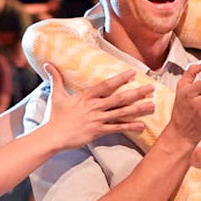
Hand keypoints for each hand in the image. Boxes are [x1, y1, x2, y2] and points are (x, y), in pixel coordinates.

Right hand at [40, 68, 154, 150]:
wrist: (53, 135)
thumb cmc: (55, 116)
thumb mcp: (56, 95)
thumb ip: (56, 79)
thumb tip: (48, 64)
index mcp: (86, 97)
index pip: (106, 85)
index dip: (120, 79)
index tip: (132, 73)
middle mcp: (94, 106)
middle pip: (119, 98)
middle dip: (137, 93)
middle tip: (151, 88)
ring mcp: (97, 119)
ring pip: (122, 113)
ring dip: (138, 109)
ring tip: (152, 106)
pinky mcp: (98, 131)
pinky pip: (117, 128)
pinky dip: (130, 127)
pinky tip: (142, 126)